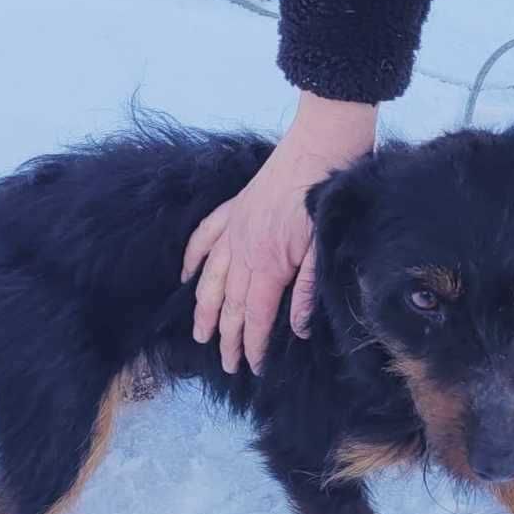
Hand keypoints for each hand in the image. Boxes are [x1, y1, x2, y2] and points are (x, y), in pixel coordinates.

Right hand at [183, 92, 376, 373]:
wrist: (321, 146)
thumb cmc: (327, 198)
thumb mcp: (324, 249)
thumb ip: (306, 291)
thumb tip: (294, 328)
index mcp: (267, 264)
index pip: (253, 315)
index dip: (252, 344)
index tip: (253, 367)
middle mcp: (242, 249)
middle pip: (229, 303)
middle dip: (227, 338)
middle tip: (228, 365)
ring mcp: (234, 228)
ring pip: (210, 277)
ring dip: (204, 309)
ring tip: (200, 334)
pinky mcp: (233, 208)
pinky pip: (204, 238)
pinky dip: (192, 259)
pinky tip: (186, 277)